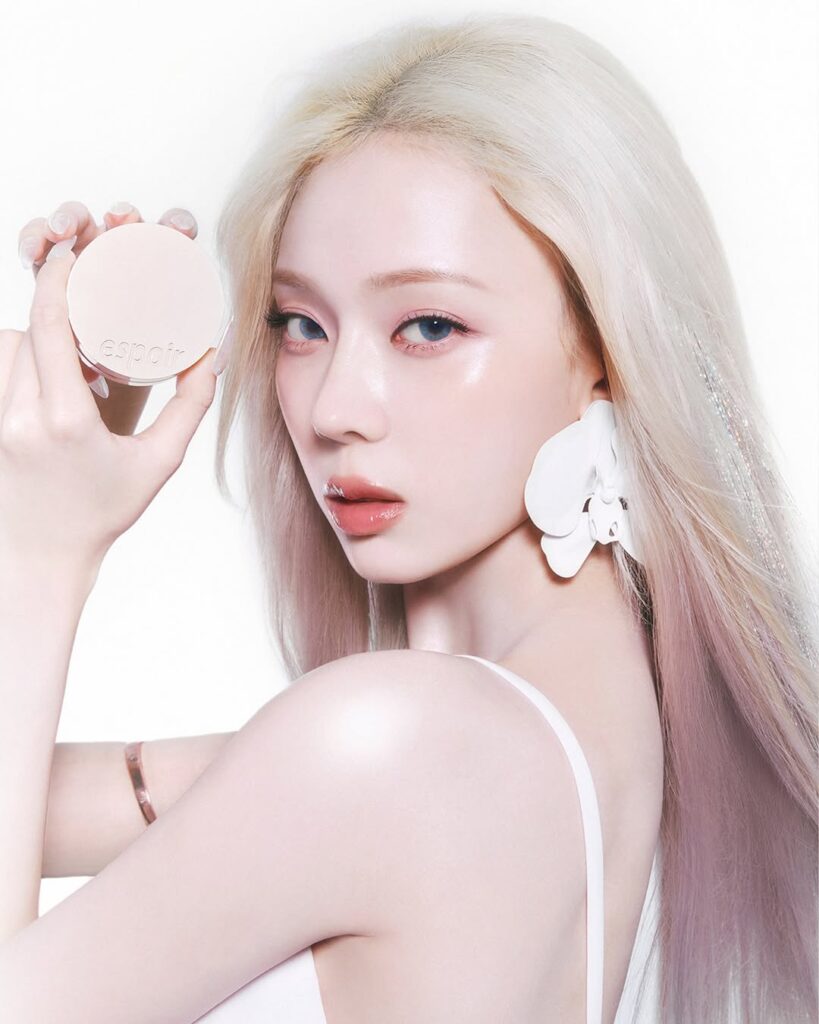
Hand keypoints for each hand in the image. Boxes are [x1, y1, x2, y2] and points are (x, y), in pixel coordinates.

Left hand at [0, 237, 217, 580]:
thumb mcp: (160, 463)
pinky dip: (21, 359)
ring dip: (35, 336)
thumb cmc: (104, 512)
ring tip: (70, 348)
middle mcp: (22, 416)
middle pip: (27, 329)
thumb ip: (190, 406)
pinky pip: (0, 371)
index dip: (59, 281)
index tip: (73, 253)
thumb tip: (210, 353)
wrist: (44, 554)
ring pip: (7, 347)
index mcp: (67, 421)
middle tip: (83, 292)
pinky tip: (48, 375)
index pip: (51, 328)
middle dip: (54, 307)